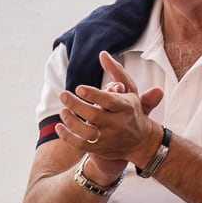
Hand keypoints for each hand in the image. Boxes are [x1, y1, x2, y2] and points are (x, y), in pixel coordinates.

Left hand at [56, 51, 164, 170]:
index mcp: (126, 108)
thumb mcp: (131, 90)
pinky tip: (60, 127)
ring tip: (63, 111)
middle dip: (76, 105)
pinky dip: (67, 137)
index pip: (109, 102)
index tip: (79, 88)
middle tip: (63, 95)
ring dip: (71, 121)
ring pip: (86, 131)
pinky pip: (80, 145)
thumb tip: (102, 54)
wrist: (142, 142)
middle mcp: (118, 124)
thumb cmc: (132, 110)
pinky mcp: (100, 148)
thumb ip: (117, 72)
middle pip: (94, 116)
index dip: (93, 95)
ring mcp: (109, 138)